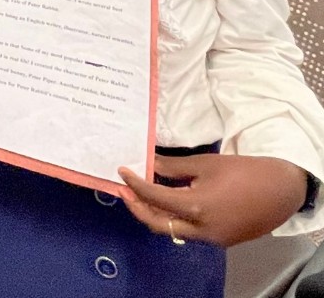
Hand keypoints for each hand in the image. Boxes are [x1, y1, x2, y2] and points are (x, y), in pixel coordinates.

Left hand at [118, 154, 307, 246]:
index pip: (155, 198)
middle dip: (138, 208)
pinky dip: (173, 218)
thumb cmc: (243, 172)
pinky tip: (166, 201)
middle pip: (158, 224)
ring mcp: (212, 238)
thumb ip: (173, 167)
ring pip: (173, 231)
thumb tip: (149, 163)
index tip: (122, 172)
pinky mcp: (220, 239)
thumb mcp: (204, 164)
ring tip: (140, 193)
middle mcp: (202, 229)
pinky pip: (189, 231)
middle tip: (124, 190)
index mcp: (196, 208)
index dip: (136, 184)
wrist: (280, 190)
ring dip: (154, 214)